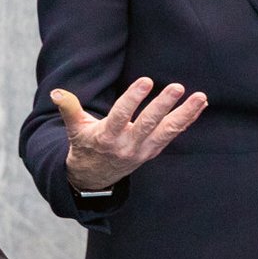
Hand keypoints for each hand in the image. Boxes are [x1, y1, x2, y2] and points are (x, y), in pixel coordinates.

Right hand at [55, 77, 207, 191]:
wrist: (94, 177)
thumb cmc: (85, 145)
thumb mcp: (75, 129)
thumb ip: (69, 109)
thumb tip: (56, 92)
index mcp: (107, 138)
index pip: (121, 116)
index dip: (133, 99)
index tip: (146, 81)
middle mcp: (127, 146)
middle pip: (148, 124)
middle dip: (163, 106)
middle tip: (177, 87)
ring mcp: (143, 150)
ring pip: (167, 131)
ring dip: (185, 114)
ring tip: (200, 97)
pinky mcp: (153, 151)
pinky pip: (172, 135)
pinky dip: (187, 120)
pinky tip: (199, 105)